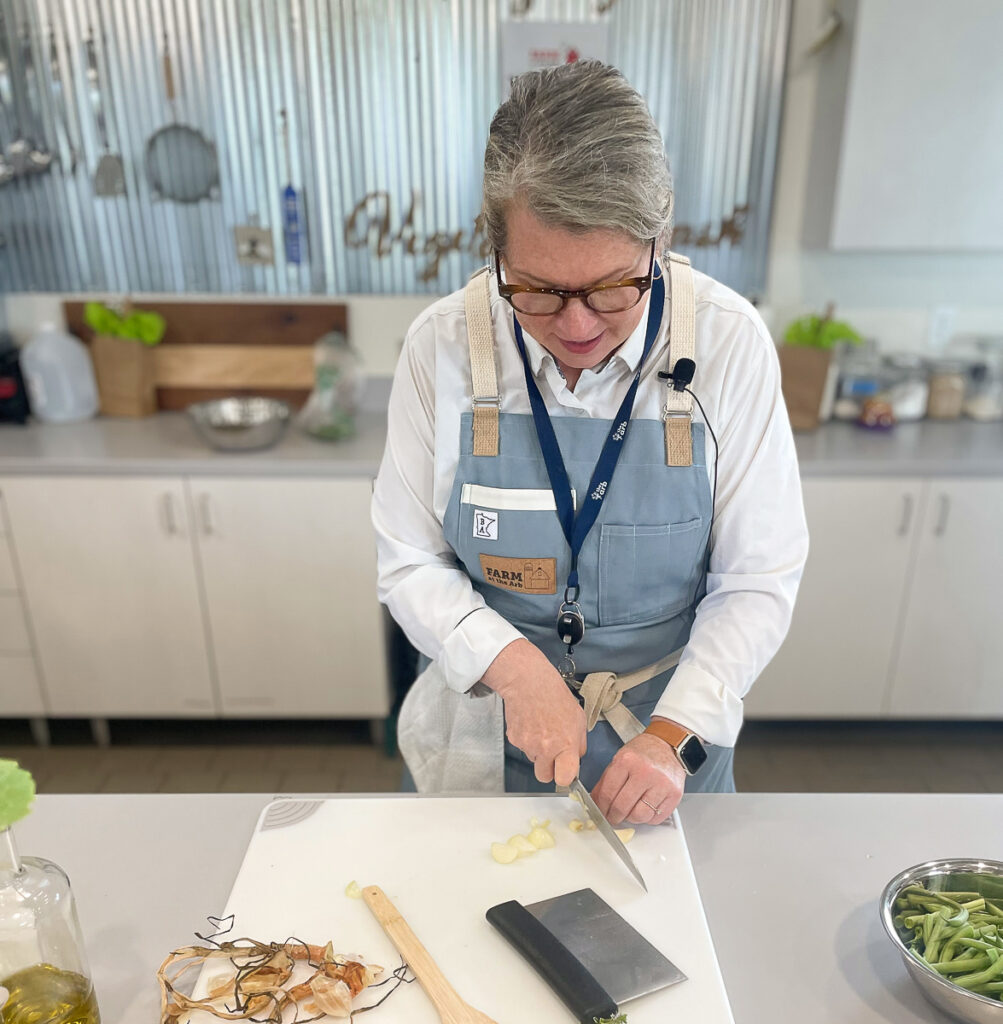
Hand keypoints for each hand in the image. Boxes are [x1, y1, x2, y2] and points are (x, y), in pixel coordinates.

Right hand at [482, 639, 586, 786]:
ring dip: (538, 751)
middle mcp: (545, 749)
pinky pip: (523, 747)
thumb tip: (576, 758)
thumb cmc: (555, 696)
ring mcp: (527, 745)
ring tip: (541, 728)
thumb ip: (579, 743)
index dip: (565, 777)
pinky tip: (531, 723)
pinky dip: (527, 739)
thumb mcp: (579, 719)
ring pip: (533, 760)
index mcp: (565, 745)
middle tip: (552, 753)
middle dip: (548, 769)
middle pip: (544, 777)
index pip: (564, 779)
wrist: (529, 682)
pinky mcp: (514, 739)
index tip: (566, 770)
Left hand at [592, 731, 684, 825]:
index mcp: (627, 761)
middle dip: (614, 817)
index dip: (602, 808)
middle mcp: (645, 772)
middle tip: (613, 817)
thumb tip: (596, 802)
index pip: (608, 793)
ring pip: (640, 816)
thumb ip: (606, 781)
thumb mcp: (620, 759)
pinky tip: (645, 808)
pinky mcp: (674, 794)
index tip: (602, 812)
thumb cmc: (643, 752)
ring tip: (630, 811)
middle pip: (622, 807)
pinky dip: (648, 818)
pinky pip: (656, 818)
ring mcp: (662, 784)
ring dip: (632, 818)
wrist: (667, 745)